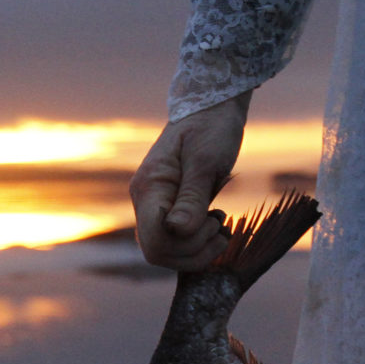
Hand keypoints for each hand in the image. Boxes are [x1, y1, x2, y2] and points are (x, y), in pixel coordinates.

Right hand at [129, 91, 249, 269]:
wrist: (210, 110)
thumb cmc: (210, 129)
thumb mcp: (206, 162)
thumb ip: (192, 198)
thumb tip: (177, 231)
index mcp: (149, 188)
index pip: (154, 241)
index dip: (185, 245)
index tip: (212, 221)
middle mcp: (145, 201)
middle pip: (158, 253)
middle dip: (194, 250)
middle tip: (219, 224)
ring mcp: (153, 207)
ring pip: (166, 253)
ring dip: (198, 249)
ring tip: (220, 224)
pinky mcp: (167, 211)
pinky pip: (175, 243)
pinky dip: (198, 244)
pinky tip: (215, 225)